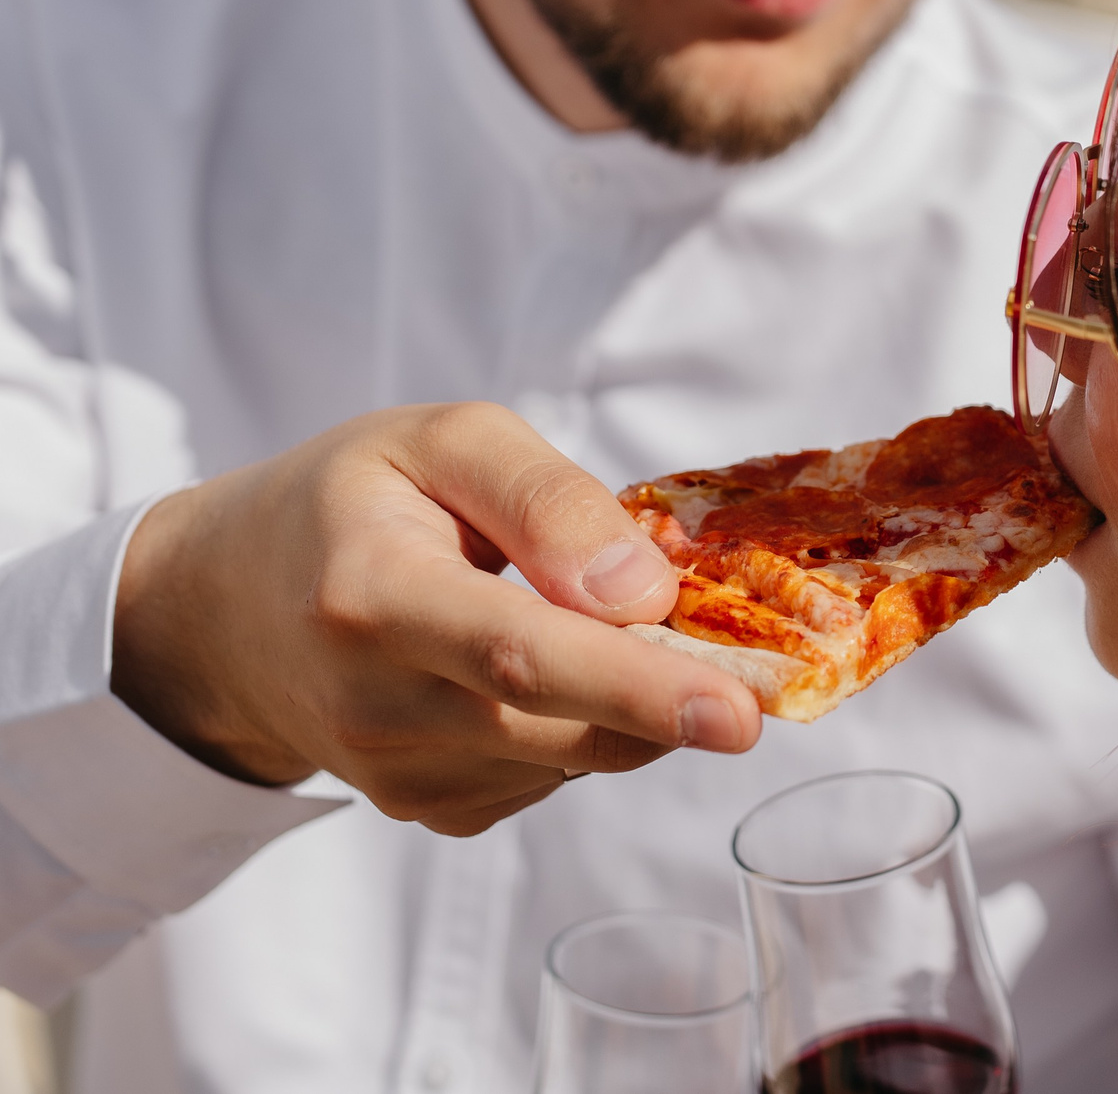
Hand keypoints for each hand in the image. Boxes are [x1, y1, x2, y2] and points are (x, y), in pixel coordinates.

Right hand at [112, 403, 761, 835]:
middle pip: (561, 726)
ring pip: (573, 759)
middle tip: (756, 679)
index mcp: (372, 594)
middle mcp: (374, 704)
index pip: (521, 657)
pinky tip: (550, 672)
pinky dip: (586, 727)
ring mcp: (395, 775)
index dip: (638, 688)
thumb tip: (642, 591)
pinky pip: (548, 778)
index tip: (740, 714)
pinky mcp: (423, 810)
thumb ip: (548, 499)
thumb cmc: (352, 501)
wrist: (227, 607)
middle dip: (673, 706)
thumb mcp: (445, 441)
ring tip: (606, 626)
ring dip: (631, 704)